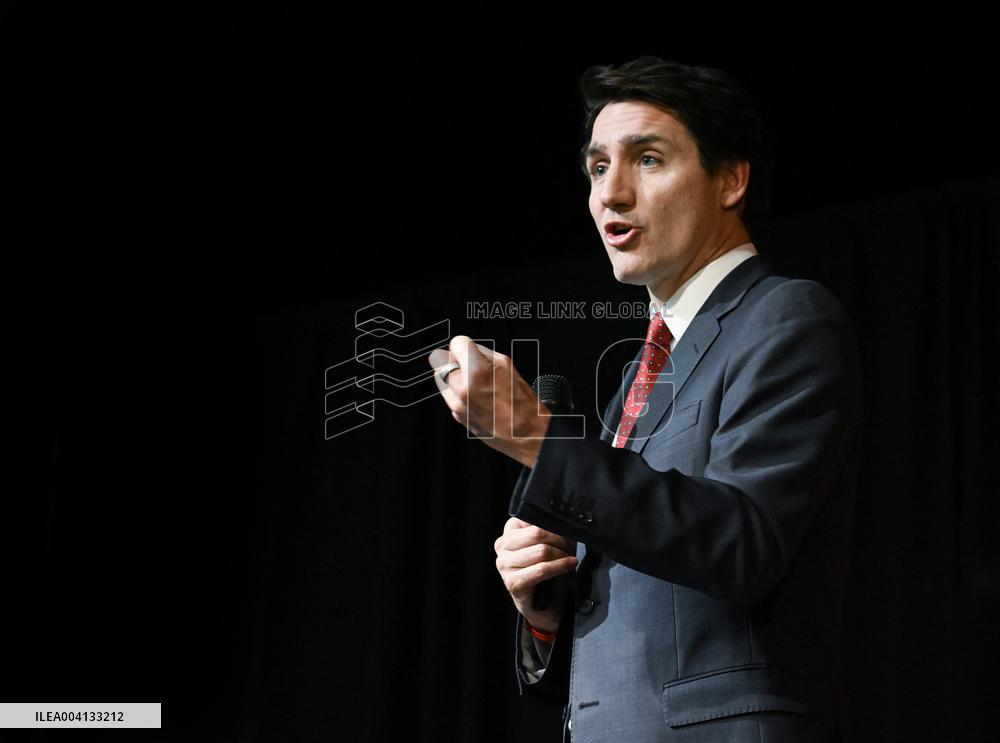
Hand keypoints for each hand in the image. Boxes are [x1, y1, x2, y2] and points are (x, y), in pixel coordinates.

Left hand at [428, 336, 550, 467]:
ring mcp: (456, 404)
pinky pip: (449, 395)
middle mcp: (462, 388)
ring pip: (440, 378)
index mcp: (476, 372)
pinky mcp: (456, 414)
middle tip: (468, 364)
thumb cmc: (521, 402)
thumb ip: (483, 353)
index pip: (456, 343)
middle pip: (439, 359)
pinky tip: (477, 396)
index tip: (470, 349)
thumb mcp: (507, 366)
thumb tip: (468, 349)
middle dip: (453, 359)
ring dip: (453, 375)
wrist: (525, 434)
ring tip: (473, 381)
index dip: (465, 345)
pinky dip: (458, 392)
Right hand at [494, 517, 576, 632]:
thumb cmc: (548, 569)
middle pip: (538, 533)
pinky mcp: (512, 582)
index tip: (568, 531)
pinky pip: (541, 570)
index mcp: (510, 530)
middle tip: (572, 547)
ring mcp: (504, 564)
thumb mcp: (549, 543)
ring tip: (570, 558)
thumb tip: (567, 521)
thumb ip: (552, 530)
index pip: (534, 517)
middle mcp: (502, 545)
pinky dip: (560, 567)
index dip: (555, 523)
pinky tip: (570, 565)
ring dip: (562, 554)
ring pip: (541, 551)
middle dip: (561, 539)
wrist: (544, 604)